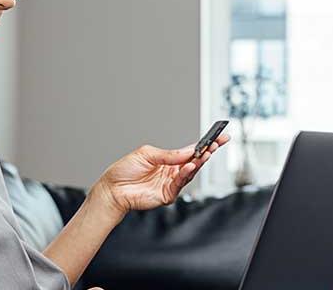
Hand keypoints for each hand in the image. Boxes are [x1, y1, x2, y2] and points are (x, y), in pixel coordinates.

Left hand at [92, 133, 230, 215]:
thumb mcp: (147, 154)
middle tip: (218, 143)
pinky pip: (180, 184)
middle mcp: (172, 171)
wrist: (113, 189)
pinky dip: (186, 175)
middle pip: (195, 161)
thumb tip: (189, 151)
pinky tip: (190, 167)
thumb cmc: (125, 170)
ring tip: (205, 154)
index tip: (219, 137)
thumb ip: (169, 155)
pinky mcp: (167, 195)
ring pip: (190, 173)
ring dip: (199, 163)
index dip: (205, 144)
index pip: (191, 151)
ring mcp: (171, 183)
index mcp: (168, 160)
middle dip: (208, 152)